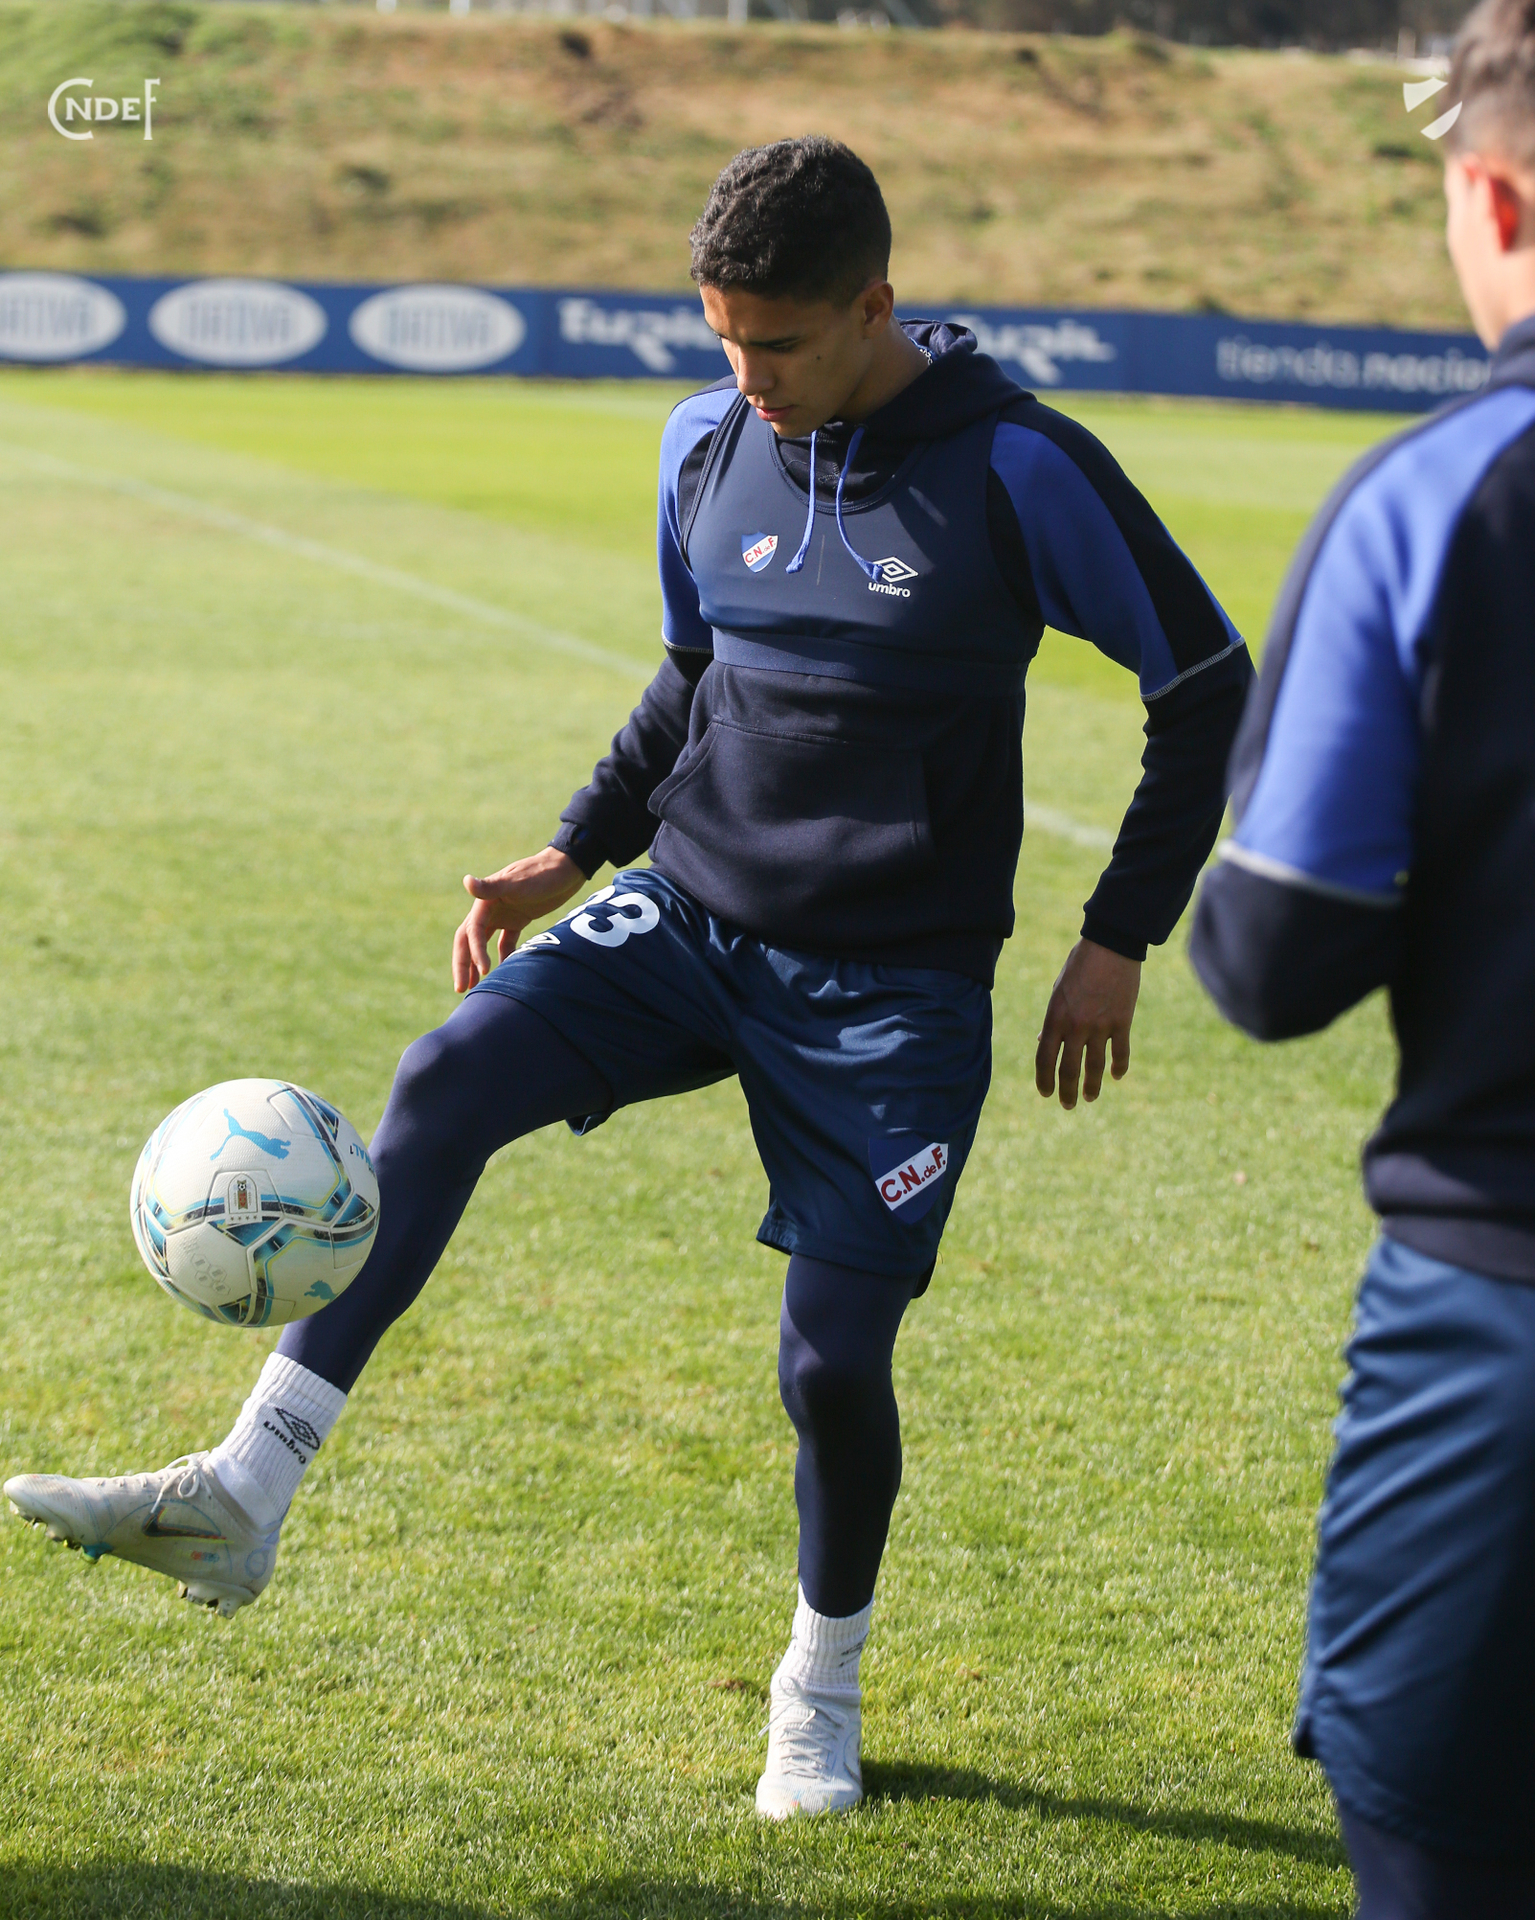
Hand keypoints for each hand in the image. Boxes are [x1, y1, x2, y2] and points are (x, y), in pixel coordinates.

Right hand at [452, 847, 584, 992]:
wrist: (567, 868)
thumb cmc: (541, 873)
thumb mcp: (517, 882)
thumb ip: (491, 886)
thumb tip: (466, 881)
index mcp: (485, 901)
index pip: (471, 932)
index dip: (474, 953)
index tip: (484, 971)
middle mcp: (490, 908)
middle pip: (469, 940)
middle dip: (464, 964)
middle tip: (462, 989)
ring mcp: (504, 914)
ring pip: (483, 943)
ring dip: (477, 963)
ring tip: (475, 986)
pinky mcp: (518, 918)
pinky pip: (505, 942)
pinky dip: (503, 956)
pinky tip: (505, 972)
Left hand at [1034, 938, 1141, 1109]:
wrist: (1110, 946)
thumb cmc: (1079, 966)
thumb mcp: (1058, 991)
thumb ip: (1053, 1019)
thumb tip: (1045, 1040)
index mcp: (1054, 1018)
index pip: (1044, 1059)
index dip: (1044, 1080)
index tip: (1046, 1093)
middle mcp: (1075, 1027)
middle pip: (1069, 1070)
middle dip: (1067, 1092)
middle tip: (1068, 1105)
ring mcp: (1100, 1026)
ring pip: (1094, 1067)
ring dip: (1092, 1087)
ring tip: (1089, 1098)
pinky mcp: (1122, 1022)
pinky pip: (1120, 1053)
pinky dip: (1119, 1067)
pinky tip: (1117, 1076)